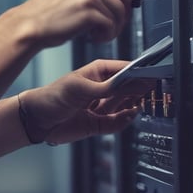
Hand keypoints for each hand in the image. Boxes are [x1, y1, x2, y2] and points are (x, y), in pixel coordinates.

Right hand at [17, 0, 139, 47]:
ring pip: (118, 8)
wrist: (27, 27)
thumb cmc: (43, 14)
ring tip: (102, 32)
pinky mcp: (87, 11)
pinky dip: (107, 34)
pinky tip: (94, 37)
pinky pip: (110, 23)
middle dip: (126, 6)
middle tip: (119, 20)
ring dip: (116, 25)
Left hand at [18, 59, 155, 145]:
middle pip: (130, 87)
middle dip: (140, 90)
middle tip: (150, 93)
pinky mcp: (99, 123)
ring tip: (140, 104)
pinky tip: (129, 115)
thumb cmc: (54, 95)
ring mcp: (102, 105)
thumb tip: (132, 83)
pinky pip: (119, 121)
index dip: (140, 72)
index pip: (125, 69)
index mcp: (99, 71)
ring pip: (127, 104)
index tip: (153, 77)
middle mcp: (103, 87)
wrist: (38, 119)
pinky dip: (125, 120)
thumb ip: (109, 87)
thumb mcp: (82, 88)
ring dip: (134, 105)